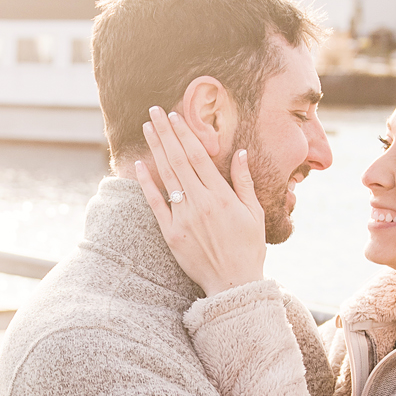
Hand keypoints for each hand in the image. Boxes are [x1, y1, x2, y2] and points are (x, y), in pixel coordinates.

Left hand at [135, 106, 267, 296]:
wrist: (234, 283)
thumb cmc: (248, 248)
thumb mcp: (254, 213)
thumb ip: (244, 182)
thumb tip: (240, 153)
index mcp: (222, 196)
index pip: (198, 156)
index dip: (185, 134)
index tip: (175, 116)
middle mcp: (200, 203)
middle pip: (178, 159)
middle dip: (166, 133)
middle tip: (154, 111)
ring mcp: (183, 218)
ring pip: (166, 176)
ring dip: (156, 149)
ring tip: (147, 127)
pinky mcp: (171, 233)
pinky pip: (156, 203)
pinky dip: (147, 183)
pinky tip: (141, 164)